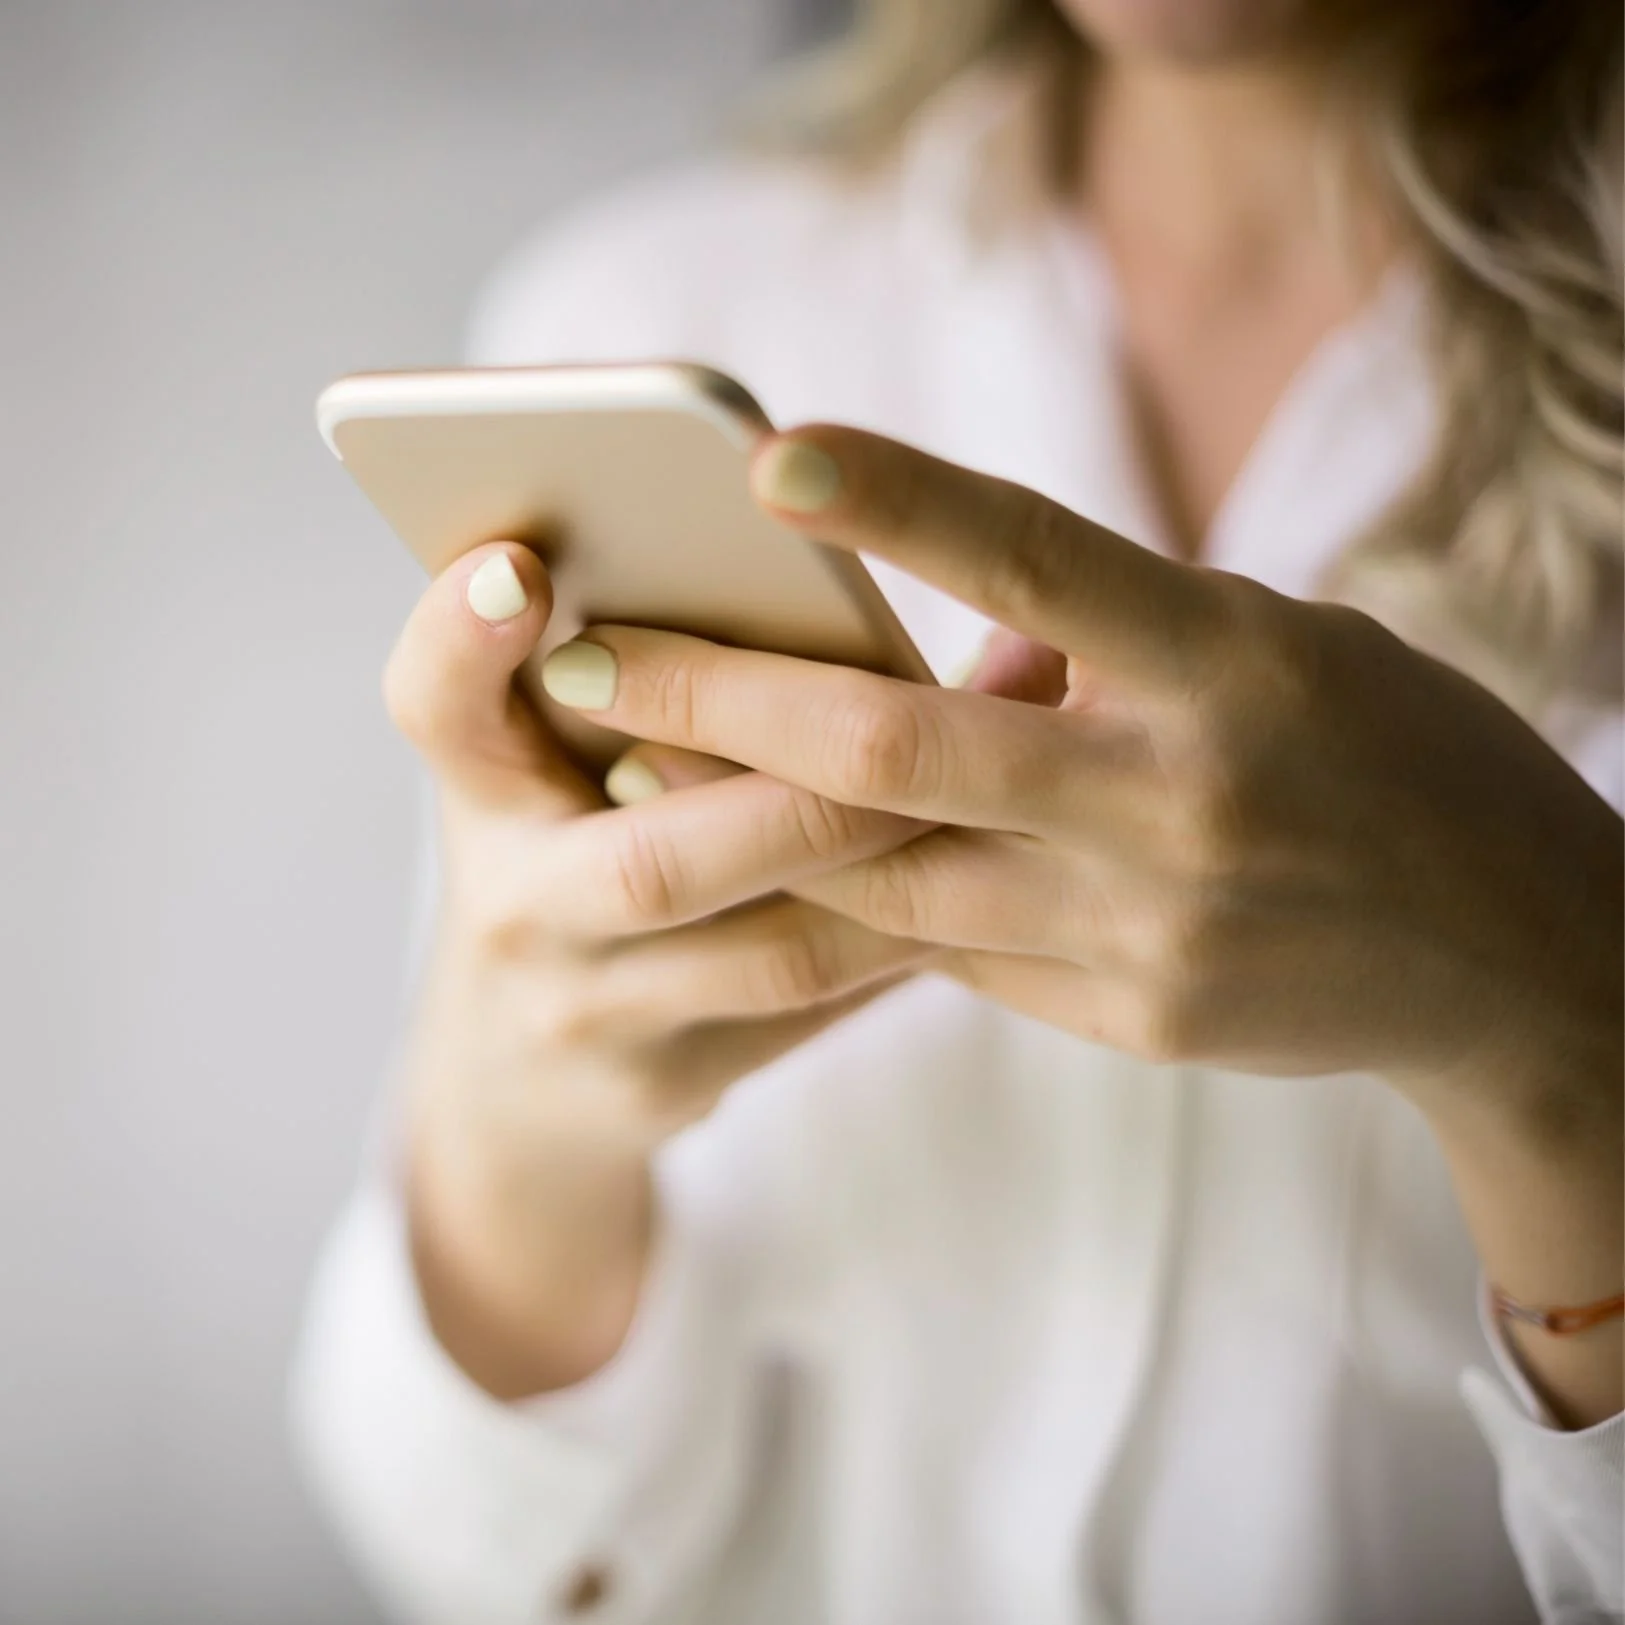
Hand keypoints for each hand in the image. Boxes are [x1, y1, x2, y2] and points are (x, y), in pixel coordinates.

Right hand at [386, 541, 934, 1395]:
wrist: (514, 1086)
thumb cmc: (566, 866)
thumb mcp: (561, 770)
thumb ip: (656, 681)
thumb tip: (850, 590)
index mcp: (478, 792)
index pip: (435, 706)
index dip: (459, 638)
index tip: (520, 569)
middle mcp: (512, 909)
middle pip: (658, 861)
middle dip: (811, 796)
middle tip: (932, 718)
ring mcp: (584, 1017)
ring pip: (774, 950)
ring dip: (900, 871)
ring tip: (1006, 790)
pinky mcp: (659, 1089)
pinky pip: (812, 1008)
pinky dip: (904, 941)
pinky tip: (989, 887)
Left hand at [540, 426, 1622, 1131]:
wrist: (1509, 960)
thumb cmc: (1391, 756)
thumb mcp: (1278, 651)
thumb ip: (1112, 645)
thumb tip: (943, 644)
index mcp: (1237, 664)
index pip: (1043, 560)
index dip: (901, 503)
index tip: (764, 456)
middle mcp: (1181, 800)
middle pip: (901, 751)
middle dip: (718, 697)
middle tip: (578, 652)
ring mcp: (1148, 931)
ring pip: (890, 876)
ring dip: (742, 818)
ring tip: (621, 759)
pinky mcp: (1128, 1019)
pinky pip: (951, 952)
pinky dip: (857, 896)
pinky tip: (769, 856)